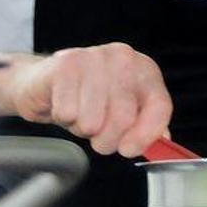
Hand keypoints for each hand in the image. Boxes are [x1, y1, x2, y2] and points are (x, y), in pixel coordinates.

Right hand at [0, 42, 172, 157]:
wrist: (43, 82)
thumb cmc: (87, 99)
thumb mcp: (123, 110)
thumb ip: (145, 125)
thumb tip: (163, 142)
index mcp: (144, 69)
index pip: (159, 107)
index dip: (146, 135)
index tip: (128, 149)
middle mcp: (123, 58)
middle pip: (123, 119)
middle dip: (106, 139)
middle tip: (95, 134)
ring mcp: (94, 57)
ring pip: (94, 121)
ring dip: (82, 129)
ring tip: (78, 114)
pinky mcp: (65, 64)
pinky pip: (68, 113)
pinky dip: (63, 119)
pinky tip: (63, 104)